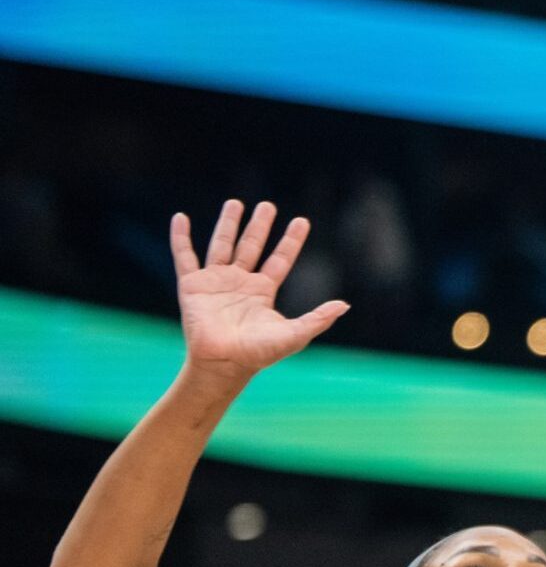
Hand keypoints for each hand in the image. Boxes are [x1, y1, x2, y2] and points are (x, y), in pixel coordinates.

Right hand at [170, 200, 348, 379]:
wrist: (222, 364)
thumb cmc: (257, 354)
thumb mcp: (294, 335)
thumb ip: (318, 318)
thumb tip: (345, 305)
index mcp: (262, 291)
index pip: (280, 259)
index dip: (291, 241)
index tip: (302, 221)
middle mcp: (240, 282)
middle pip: (252, 246)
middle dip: (260, 226)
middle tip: (268, 206)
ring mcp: (215, 282)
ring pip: (222, 245)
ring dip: (228, 224)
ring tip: (235, 203)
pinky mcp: (191, 285)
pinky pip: (184, 256)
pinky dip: (180, 237)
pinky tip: (180, 218)